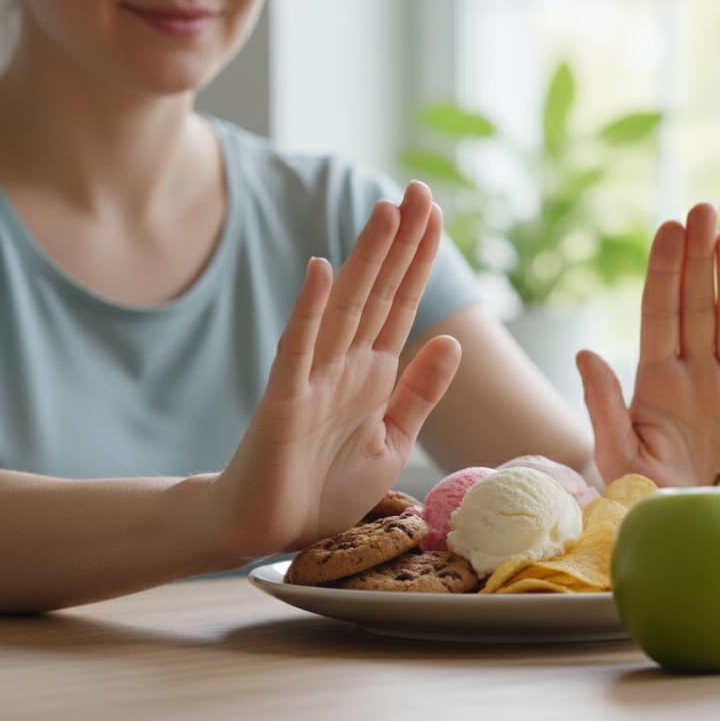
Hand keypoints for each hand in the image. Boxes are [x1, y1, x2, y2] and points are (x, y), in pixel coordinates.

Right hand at [209, 182, 461, 557]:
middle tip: (421, 190)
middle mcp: (344, 365)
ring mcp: (312, 378)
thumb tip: (453, 341)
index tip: (437, 214)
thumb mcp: (392, 441)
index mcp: (373, 375)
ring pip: (345, 308)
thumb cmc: (324, 489)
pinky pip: (297, 349)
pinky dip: (310, 310)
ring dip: (365, 260)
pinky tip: (322, 270)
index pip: (402, 304)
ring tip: (386, 211)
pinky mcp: (283, 401)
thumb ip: (421, 393)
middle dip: (400, 243)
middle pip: (378, 292)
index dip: (419, 260)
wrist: (265, 530)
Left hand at [575, 203, 719, 487]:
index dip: (664, 271)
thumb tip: (585, 352)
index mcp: (655, 383)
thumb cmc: (651, 502)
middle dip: (698, 258)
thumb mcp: (619, 457)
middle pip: (697, 306)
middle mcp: (695, 377)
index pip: (658, 314)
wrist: (701, 539)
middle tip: (702, 208)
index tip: (668, 228)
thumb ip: (604, 405)